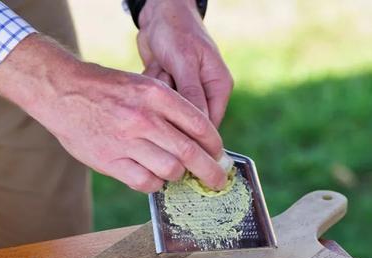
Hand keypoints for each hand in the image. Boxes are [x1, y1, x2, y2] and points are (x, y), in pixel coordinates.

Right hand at [0, 34, 226, 192]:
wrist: (62, 91)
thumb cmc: (107, 89)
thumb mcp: (142, 85)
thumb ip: (169, 109)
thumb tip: (198, 139)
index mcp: (156, 94)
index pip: (199, 125)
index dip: (215, 145)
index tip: (219, 154)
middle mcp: (144, 117)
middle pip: (190, 153)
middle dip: (210, 171)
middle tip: (218, 180)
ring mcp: (126, 141)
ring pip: (171, 170)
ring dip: (178, 175)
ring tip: (174, 172)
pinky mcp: (110, 160)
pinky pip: (145, 182)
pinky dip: (154, 183)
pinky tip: (152, 176)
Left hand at [137, 0, 233, 126]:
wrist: (158, 12)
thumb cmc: (177, 30)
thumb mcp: (185, 61)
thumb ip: (192, 94)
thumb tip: (200, 127)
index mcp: (219, 87)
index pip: (209, 125)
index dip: (191, 132)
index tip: (172, 121)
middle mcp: (205, 93)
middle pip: (186, 119)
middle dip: (172, 100)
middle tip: (169, 73)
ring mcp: (186, 92)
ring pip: (168, 110)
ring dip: (161, 88)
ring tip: (164, 65)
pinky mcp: (169, 89)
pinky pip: (157, 100)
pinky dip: (152, 84)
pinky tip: (157, 65)